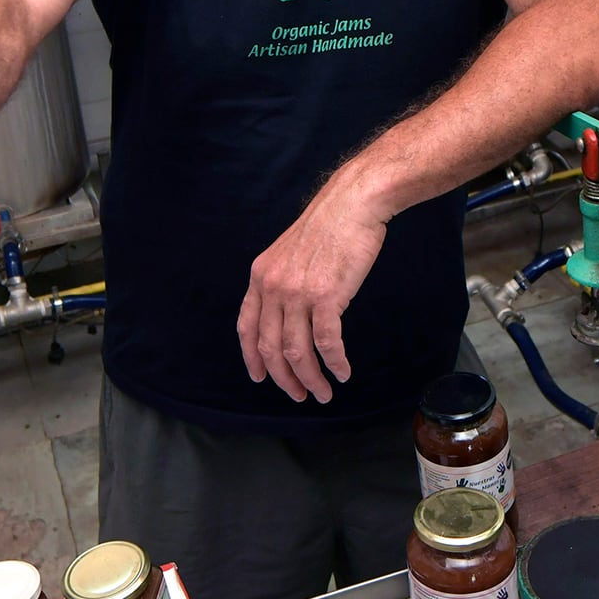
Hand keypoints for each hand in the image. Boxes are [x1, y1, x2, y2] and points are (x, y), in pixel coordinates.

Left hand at [236, 169, 386, 401]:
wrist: (352, 204)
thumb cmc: (328, 226)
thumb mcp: (288, 251)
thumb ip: (282, 281)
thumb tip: (287, 312)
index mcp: (260, 276)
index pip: (246, 327)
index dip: (252, 357)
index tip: (261, 377)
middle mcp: (273, 287)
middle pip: (270, 347)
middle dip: (284, 379)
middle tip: (299, 395)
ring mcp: (298, 293)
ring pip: (297, 351)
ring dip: (311, 378)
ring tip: (323, 392)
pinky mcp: (326, 297)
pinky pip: (327, 342)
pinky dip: (334, 363)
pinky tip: (343, 372)